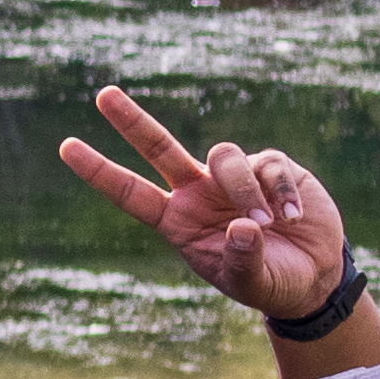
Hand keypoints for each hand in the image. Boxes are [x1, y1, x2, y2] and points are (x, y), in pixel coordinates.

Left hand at [60, 85, 379, 342]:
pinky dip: (280, 192)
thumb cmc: (269, 282)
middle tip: (102, 94)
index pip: (132, 193)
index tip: (66, 147)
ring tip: (267, 223)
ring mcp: (232, 176)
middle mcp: (197, 191)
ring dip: (244, 191)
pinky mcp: (271, 167)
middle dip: (131, 120)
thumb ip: (242, 259)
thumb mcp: (251, 283)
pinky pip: (270, 167)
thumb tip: (243, 226)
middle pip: (158, 146)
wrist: (313, 277)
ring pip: (224, 158)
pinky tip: (292, 216)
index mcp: (178, 220)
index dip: (100, 171)